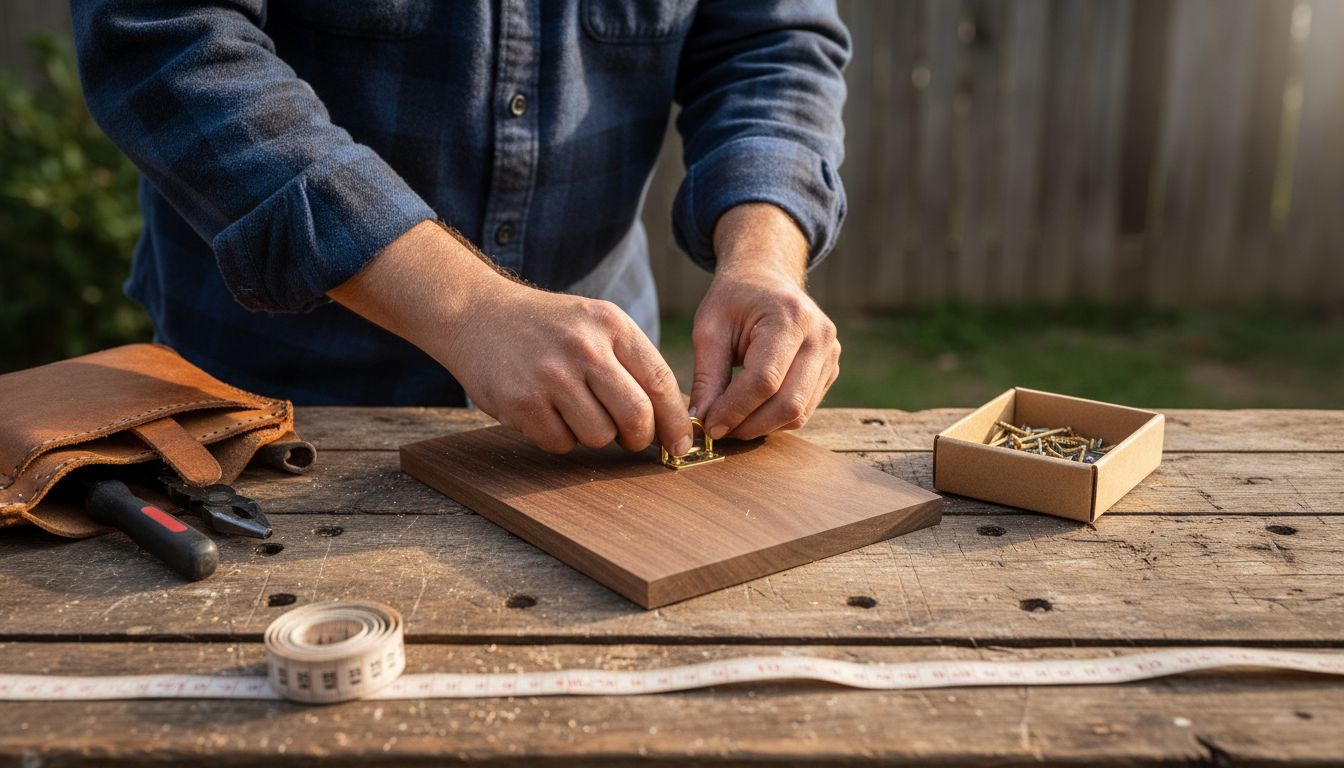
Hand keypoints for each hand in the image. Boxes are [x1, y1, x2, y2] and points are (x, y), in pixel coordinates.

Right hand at [444, 281, 691, 454]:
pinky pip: (561, 443)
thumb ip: (632, 363)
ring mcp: (551, 376)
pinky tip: (546, 411)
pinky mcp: (522, 402)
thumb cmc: (547, 327)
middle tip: (631, 439)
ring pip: (600, 436)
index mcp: (611, 324)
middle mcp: (584, 348)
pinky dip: (559, 437)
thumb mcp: (594, 324)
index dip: (676, 421)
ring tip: (576, 411)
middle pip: (636, 416)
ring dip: (595, 436)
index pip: (660, 381)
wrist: (477, 314)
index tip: (681, 445)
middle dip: (640, 438)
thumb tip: (673, 420)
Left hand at [690, 204, 840, 439]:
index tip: (709, 426)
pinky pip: (805, 408)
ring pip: (799, 413)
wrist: (765, 277)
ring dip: (762, 426)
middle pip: (788, 403)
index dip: (735, 409)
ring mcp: (831, 354)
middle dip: (750, 425)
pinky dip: (776, 418)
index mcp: (790, 318)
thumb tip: (702, 421)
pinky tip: (751, 412)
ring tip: (732, 422)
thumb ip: (707, 376)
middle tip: (719, 431)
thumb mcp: (709, 328)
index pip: (764, 380)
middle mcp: (820, 337)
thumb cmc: (734, 300)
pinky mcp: (830, 369)